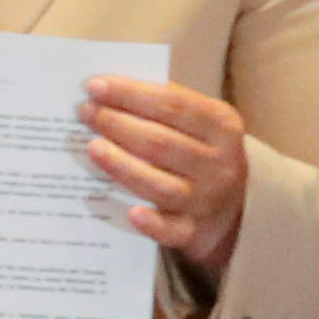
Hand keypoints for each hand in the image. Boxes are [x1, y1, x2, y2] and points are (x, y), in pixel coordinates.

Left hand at [85, 74, 249, 272]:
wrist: (233, 207)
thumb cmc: (199, 152)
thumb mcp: (199, 124)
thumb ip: (164, 106)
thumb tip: (108, 88)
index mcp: (222, 126)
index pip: (174, 104)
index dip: (132, 94)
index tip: (95, 86)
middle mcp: (220, 163)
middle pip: (162, 142)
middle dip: (118, 124)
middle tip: (85, 113)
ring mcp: (207, 199)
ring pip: (161, 184)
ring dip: (123, 165)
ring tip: (92, 148)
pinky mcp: (194, 231)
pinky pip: (172, 229)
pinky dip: (152, 223)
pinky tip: (132, 213)